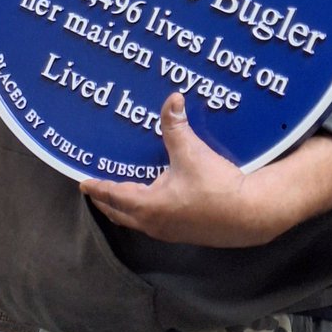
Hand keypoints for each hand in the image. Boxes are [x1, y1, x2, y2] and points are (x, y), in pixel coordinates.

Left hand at [80, 92, 270, 246]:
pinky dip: (143, 212)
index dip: (97, 186)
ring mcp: (169, 231)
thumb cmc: (216, 186)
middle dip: (106, 200)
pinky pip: (153, 223)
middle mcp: (153, 223)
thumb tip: (172, 99)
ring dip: (124, 208)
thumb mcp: (192, 152)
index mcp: (148, 205)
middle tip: (95, 189)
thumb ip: (176, 126)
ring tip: (119, 194)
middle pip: (120, 213)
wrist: (249, 214)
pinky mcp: (184, 233)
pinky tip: (153, 200)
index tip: (82, 182)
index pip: (113, 195)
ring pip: (136, 221)